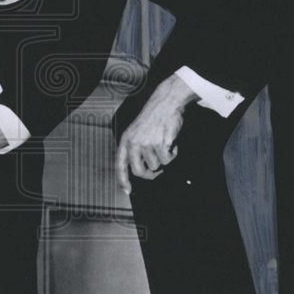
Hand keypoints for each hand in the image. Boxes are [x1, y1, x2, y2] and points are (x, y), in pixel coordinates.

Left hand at [116, 73, 196, 193]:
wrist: (165, 104)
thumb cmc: (153, 119)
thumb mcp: (137, 132)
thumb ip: (135, 150)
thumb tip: (140, 172)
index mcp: (126, 141)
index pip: (121, 165)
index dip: (123, 179)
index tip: (128, 190)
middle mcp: (134, 143)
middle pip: (140, 172)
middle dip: (151, 174)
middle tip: (158, 171)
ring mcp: (147, 144)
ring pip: (156, 166)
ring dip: (163, 159)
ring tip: (164, 144)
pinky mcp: (161, 144)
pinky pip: (168, 160)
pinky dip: (173, 154)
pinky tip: (171, 143)